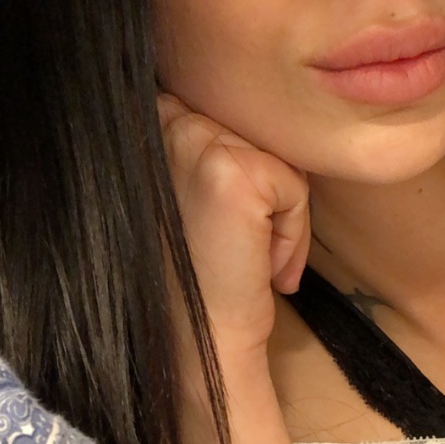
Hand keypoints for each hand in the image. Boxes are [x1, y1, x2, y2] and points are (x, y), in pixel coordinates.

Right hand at [158, 93, 310, 360]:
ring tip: (246, 256)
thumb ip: (205, 142)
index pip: (222, 104)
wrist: (203, 339)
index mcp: (148, 121)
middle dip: (265, 194)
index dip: (237, 161)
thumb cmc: (201, 274)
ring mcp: (197, 144)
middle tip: (237, 247)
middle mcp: (166, 122)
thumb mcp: (189, 189)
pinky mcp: (234, 174)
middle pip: (259, 130)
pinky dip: (291, 234)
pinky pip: (296, 188)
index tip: (218, 217)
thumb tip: (258, 112)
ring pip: (281, 159)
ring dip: (280, 217)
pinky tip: (258, 266)